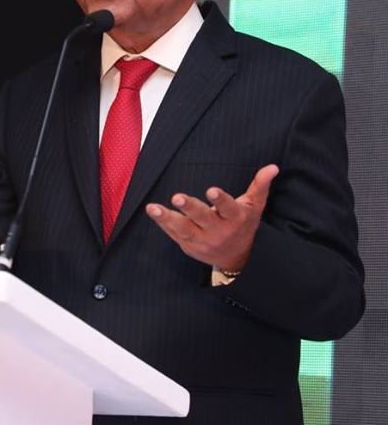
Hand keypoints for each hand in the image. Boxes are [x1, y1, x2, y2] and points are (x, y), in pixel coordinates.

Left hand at [145, 164, 278, 270]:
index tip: (211, 191)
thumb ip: (260, 186)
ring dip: (167, 218)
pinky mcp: (189, 246)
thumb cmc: (244, 224)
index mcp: (235, 218)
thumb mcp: (255, 206)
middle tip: (177, 197)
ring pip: (184, 229)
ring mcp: (202, 240)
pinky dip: (163, 223)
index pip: (228, 208)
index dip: (220, 200)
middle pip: (203, 219)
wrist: (238, 258)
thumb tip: (272, 167)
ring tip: (153, 208)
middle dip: (190, 208)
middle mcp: (218, 231)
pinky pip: (174, 234)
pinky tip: (152, 212)